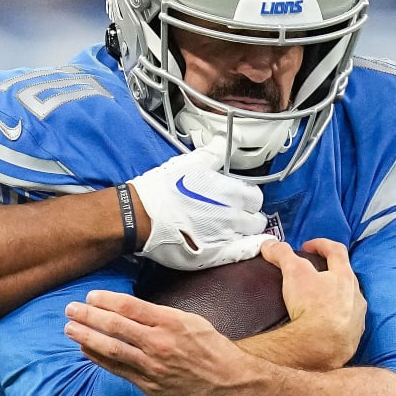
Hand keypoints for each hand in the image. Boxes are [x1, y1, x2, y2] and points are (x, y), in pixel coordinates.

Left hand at [63, 290, 246, 395]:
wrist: (229, 382)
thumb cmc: (211, 348)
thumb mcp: (190, 321)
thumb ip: (159, 315)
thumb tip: (129, 309)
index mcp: (170, 322)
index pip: (129, 306)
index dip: (105, 300)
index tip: (90, 296)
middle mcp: (158, 343)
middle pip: (115, 326)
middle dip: (88, 316)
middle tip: (70, 309)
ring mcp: (152, 365)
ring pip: (111, 348)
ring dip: (87, 337)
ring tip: (70, 329)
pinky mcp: (149, 385)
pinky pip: (118, 369)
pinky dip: (99, 359)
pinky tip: (86, 350)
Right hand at [129, 140, 271, 270]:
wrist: (140, 216)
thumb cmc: (161, 190)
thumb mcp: (188, 164)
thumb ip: (213, 153)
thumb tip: (226, 141)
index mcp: (229, 192)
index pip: (254, 197)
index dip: (246, 198)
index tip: (236, 201)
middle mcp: (232, 215)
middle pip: (255, 218)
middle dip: (247, 217)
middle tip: (233, 217)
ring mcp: (225, 237)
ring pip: (251, 235)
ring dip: (244, 232)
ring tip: (230, 231)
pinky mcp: (215, 255)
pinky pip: (244, 252)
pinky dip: (252, 248)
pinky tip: (253, 246)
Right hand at [255, 239, 365, 370]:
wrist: (322, 345)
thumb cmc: (311, 305)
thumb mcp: (293, 273)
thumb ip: (282, 254)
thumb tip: (269, 244)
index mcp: (344, 276)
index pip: (337, 251)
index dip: (321, 244)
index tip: (306, 246)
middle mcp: (356, 295)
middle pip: (345, 276)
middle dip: (329, 271)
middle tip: (311, 273)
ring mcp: (357, 318)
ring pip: (349, 301)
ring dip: (335, 296)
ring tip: (317, 300)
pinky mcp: (353, 337)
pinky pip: (346, 324)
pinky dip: (335, 320)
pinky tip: (323, 324)